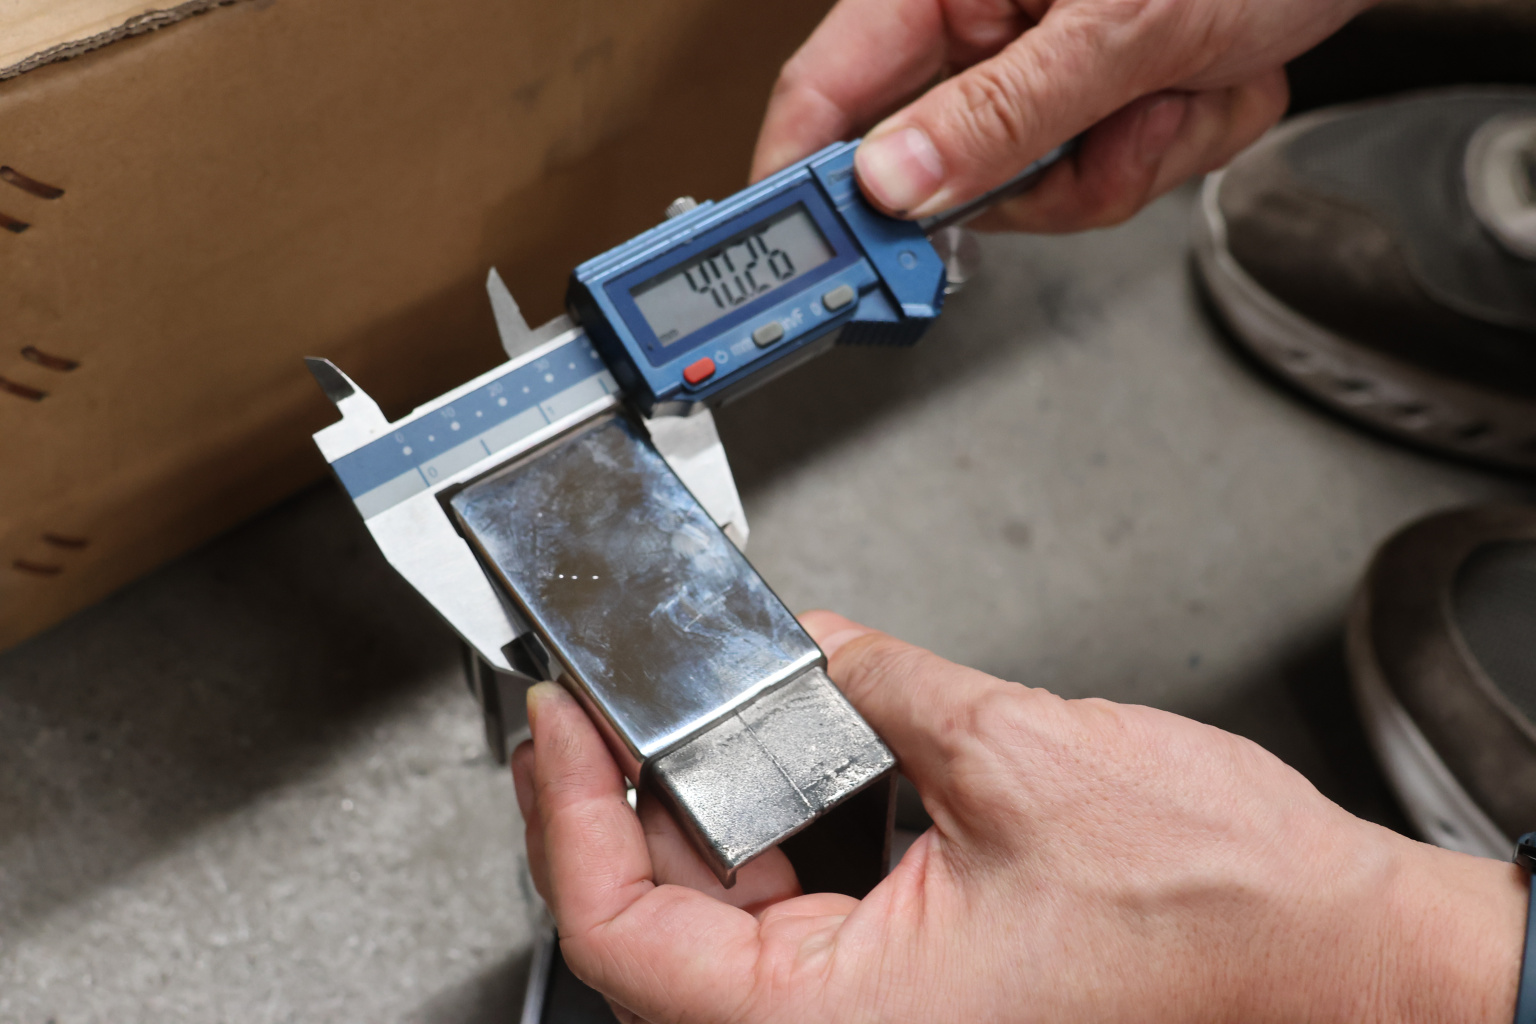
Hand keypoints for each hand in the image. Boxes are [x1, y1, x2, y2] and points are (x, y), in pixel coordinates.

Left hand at [512, 611, 1524, 1023]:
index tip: (557, 726)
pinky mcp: (912, 983)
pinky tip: (787, 763)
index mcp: (840, 1019)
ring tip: (688, 721)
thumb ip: (877, 684)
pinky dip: (774, 836)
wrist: (1329, 952)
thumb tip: (806, 644)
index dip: (567, 820)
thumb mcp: (1017, 757)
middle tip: (606, 706)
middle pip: (657, 928)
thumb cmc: (1215, 909)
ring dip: (699, 818)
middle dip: (624, 805)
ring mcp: (878, 1013)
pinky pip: (795, 915)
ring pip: (721, 921)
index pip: (623, 940)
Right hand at [751, 0, 1371, 230]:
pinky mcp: (1100, 104)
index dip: (804, 178)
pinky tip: (1206, 87)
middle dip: (1045, 176)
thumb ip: (1005, 114)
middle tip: (1100, 141)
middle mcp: (987, 28)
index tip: (803, 257)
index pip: (828, 90)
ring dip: (1131, 158)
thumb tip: (896, 183)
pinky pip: (1106, 180)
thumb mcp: (1124, 24)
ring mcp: (1045, 72)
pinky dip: (1174, 149)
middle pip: (943, 166)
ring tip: (1182, 86)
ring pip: (1039, 190)